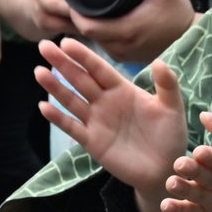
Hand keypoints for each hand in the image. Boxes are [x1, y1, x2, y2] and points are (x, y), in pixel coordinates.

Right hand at [35, 37, 188, 211]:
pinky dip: (57, 118)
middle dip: (62, 63)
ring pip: (71, 100)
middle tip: (44, 46)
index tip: (67, 42)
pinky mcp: (92, 142)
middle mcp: (105, 102)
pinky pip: (72, 127)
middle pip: (79, 79)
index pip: (99, 69)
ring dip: (55, 87)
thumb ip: (167, 86)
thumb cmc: (170, 136)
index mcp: (122, 90)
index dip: (83, 56)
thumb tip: (160, 61)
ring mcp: (96, 121)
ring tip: (39, 72)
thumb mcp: (172, 109)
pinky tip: (44, 107)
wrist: (166, 170)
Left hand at [80, 0, 200, 64]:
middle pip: (86, 33)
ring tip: (84, 6)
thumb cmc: (178, 14)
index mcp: (127, 30)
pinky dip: (99, 33)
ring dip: (88, 25)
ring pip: (94, 40)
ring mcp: (123, 54)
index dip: (74, 12)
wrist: (193, 39)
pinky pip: (104, 45)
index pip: (87, 26)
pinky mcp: (126, 58)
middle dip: (77, 16)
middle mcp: (122, 46)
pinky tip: (99, 19)